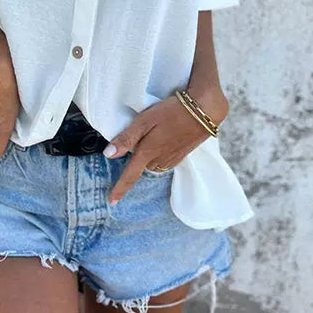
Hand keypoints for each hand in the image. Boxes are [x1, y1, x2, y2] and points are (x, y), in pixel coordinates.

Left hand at [104, 87, 228, 205]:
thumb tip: (108, 154)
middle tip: (142, 134)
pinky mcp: (182, 155)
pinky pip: (164, 159)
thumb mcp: (144, 120)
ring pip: (153, 162)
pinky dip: (160, 151)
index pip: (130, 175)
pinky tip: (165, 136)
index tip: (112, 201)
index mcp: (147, 153)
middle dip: (137, 156)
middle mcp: (160, 160)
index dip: (120, 188)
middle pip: (141, 165)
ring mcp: (173, 159)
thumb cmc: (171, 112)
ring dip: (149, 153)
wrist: (204, 111)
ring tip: (154, 132)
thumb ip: (126, 138)